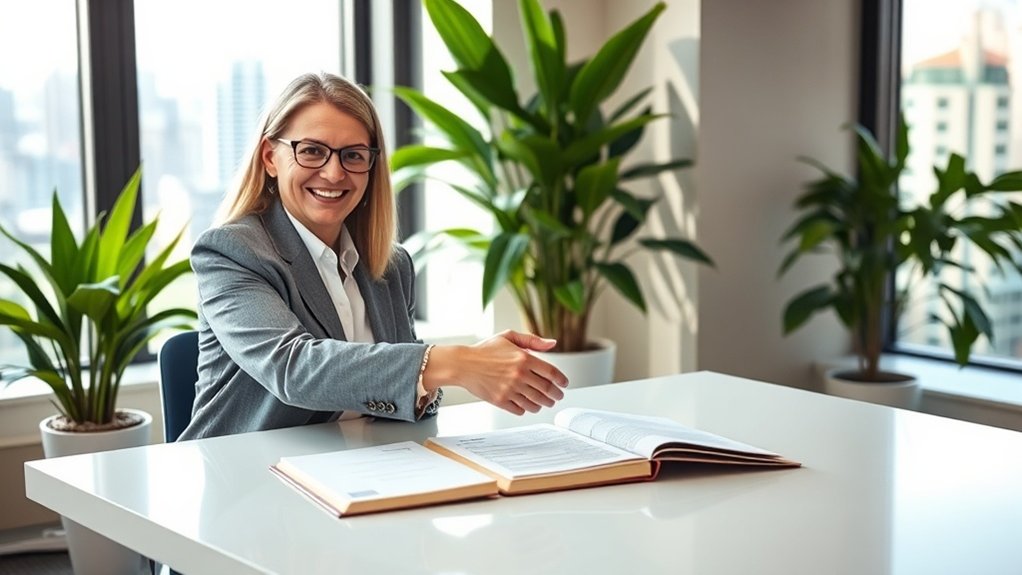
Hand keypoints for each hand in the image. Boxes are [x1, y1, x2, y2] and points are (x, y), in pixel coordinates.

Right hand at [424, 330, 568, 414]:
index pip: (551, 373)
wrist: (463, 364)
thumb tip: (552, 343)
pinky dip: (526, 409)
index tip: (564, 384)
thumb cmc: (485, 350)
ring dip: (543, 404)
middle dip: (555, 395)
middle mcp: (519, 375)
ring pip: (535, 402)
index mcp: (524, 358)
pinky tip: (527, 405)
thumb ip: (532, 340)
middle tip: (558, 396)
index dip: (561, 380)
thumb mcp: (509, 337)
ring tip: (545, 402)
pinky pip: (520, 409)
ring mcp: (510, 389)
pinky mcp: (500, 400)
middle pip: (546, 390)